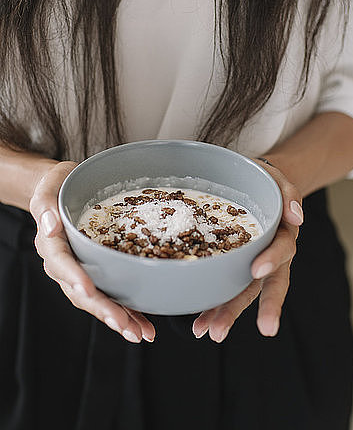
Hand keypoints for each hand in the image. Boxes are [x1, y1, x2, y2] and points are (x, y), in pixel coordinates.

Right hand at [30, 161, 155, 342]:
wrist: (66, 190)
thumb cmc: (60, 185)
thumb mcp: (50, 185)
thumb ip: (45, 203)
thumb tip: (50, 226)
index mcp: (51, 243)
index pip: (61, 262)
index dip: (74, 277)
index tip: (88, 290)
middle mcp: (64, 263)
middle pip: (80, 291)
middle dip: (102, 309)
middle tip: (123, 325)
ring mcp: (80, 271)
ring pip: (96, 300)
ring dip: (117, 318)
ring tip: (139, 332)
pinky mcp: (96, 273)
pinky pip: (109, 295)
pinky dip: (126, 311)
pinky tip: (142, 324)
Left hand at [192, 159, 302, 341]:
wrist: (257, 184)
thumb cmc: (265, 181)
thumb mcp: (277, 178)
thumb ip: (289, 192)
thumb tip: (297, 216)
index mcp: (283, 233)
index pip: (282, 248)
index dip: (271, 259)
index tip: (258, 269)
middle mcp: (271, 255)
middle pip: (268, 283)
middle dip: (263, 307)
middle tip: (259, 329)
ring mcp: (253, 265)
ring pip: (245, 293)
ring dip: (230, 313)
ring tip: (211, 332)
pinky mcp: (235, 269)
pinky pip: (227, 289)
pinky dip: (214, 308)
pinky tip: (199, 324)